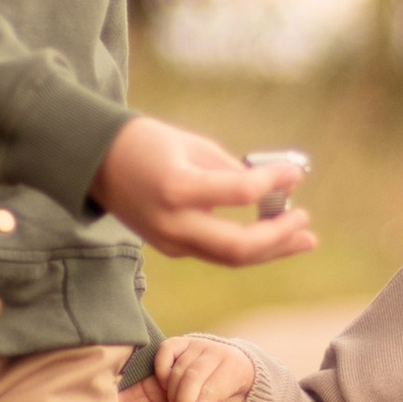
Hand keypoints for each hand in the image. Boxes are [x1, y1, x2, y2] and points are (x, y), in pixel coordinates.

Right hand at [89, 118, 316, 266]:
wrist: (96, 162)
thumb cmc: (147, 143)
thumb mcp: (193, 145)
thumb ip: (233, 170)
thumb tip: (275, 188)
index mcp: (178, 187)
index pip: (241, 193)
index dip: (274, 182)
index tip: (296, 173)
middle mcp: (174, 223)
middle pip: (239, 247)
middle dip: (279, 236)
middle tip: (306, 222)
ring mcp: (170, 242)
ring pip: (230, 258)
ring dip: (271, 250)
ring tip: (304, 238)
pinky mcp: (171, 248)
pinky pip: (216, 254)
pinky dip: (247, 247)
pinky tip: (271, 236)